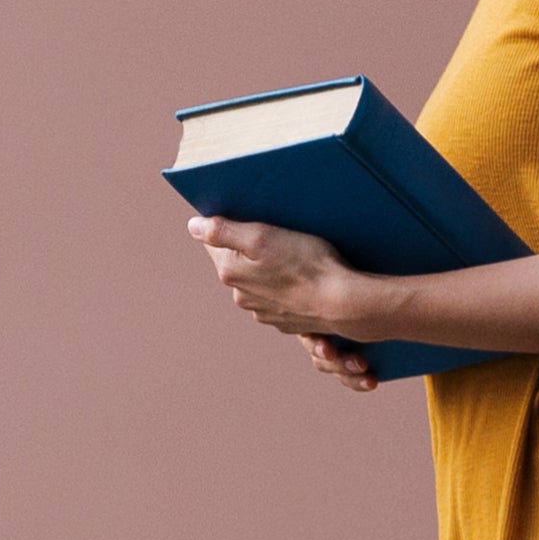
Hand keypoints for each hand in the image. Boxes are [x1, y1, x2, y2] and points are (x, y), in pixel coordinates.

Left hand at [186, 212, 400, 384]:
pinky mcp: (286, 320)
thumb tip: (193, 226)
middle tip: (280, 236)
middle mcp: (242, 296)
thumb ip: (223, 231)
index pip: (214, 242)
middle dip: (252, 249)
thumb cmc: (307, 264)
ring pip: (260, 280)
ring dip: (271, 269)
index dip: (230, 226)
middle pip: (238, 262)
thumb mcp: (262, 237)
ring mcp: (264, 312)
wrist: (345, 303)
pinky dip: (288, 287)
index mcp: (230, 273)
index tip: (251, 219)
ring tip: (297, 257)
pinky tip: (306, 278)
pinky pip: (280, 297)